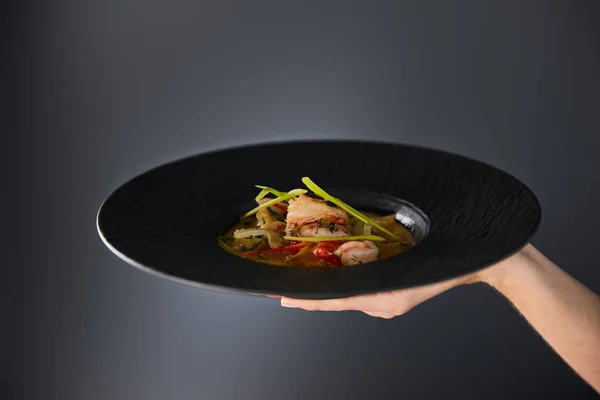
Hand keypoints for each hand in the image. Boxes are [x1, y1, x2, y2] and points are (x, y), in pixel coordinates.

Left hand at [277, 250, 517, 317]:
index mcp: (384, 301)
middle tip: (286, 279)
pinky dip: (346, 271)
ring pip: (348, 286)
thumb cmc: (446, 264)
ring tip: (302, 269)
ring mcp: (385, 292)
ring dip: (327, 277)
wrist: (472, 259)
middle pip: (338, 295)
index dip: (309, 300)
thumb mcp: (409, 273)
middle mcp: (381, 300)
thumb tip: (341, 281)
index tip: (285, 298)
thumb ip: (375, 281)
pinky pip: (362, 278)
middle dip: (313, 288)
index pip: (336, 302)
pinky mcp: (389, 282)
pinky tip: (333, 260)